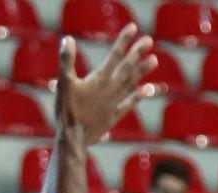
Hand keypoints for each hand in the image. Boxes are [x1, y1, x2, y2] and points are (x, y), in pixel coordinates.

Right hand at [54, 25, 157, 144]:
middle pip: (127, 67)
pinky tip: (149, 89)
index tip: (133, 28)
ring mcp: (114, 103)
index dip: (124, 41)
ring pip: (131, 83)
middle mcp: (110, 89)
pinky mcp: (114, 116)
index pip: (114, 55)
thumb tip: (68, 39)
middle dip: (137, 52)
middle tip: (149, 40)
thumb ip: (66, 60)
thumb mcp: (63, 83)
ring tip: (155, 59)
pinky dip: (139, 95)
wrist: (73, 139)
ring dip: (143, 71)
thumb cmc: (66, 110)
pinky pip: (130, 103)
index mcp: (98, 79)